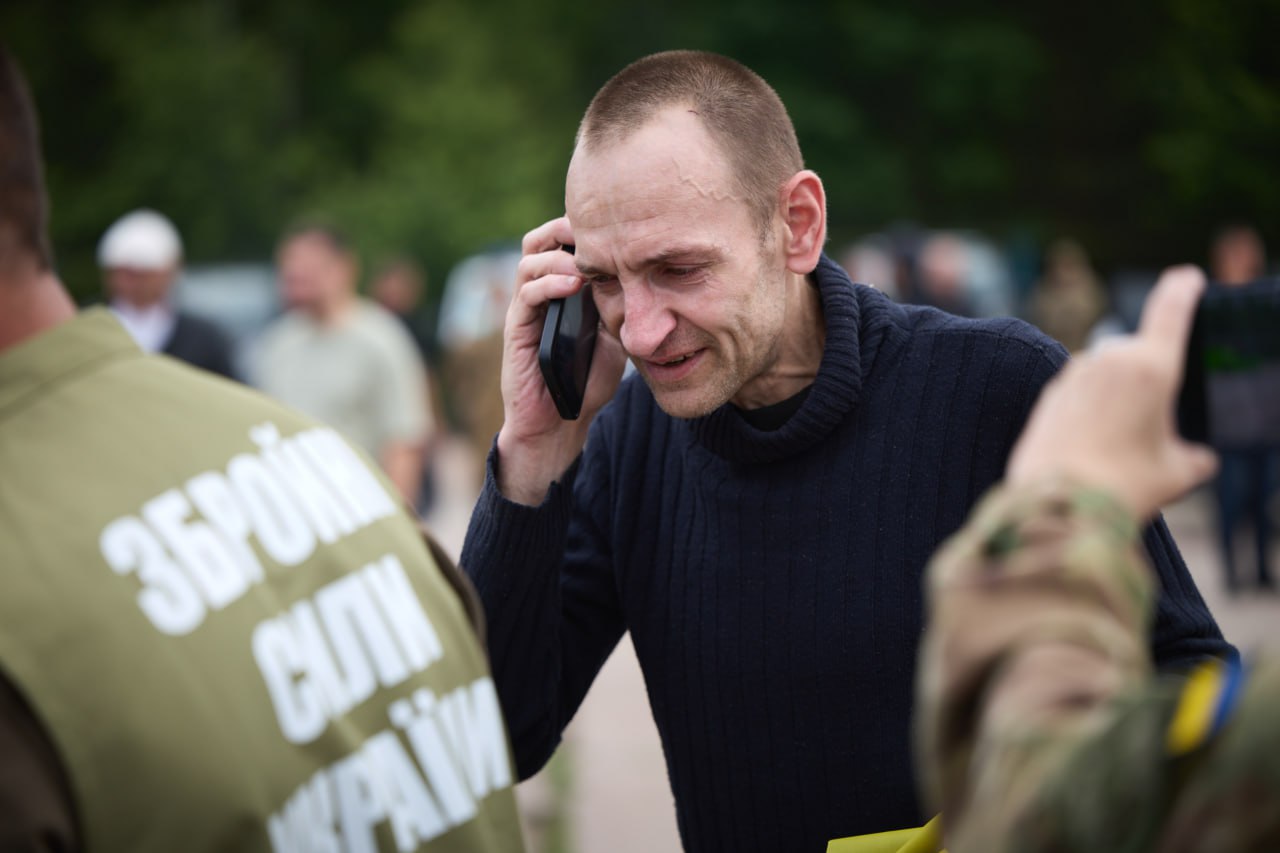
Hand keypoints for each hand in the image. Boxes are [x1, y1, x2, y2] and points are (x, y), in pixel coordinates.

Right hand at [494, 216, 627, 504]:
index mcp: (562, 289)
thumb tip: (653, 281)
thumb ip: (622, 308)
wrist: (560, 424)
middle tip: (596, 229)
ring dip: (559, 253)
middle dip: (566, 227)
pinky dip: (548, 282)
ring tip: (587, 261)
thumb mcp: (616, 337)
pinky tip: (573, 283)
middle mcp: (540, 293)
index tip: (618, 223)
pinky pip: (526, 294)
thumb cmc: (586, 381)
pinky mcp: (517, 330)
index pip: (565, 241)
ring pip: (529, 259)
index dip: (586, 227)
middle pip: (541, 239)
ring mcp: (526, 310)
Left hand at [1006, 265, 1218, 519]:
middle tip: (1151, 432)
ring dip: (1116, 401)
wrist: (1056, 508)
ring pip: (1106, 377)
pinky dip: (1089, 414)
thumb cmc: (1125, 487)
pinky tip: (1090, 450)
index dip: (1183, 290)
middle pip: (1139, 356)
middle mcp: (1109, 360)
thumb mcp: (1179, 474)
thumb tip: (1198, 457)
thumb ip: (1195, 456)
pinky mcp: (1048, 395)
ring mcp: (1073, 375)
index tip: (1188, 277)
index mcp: (1152, 366)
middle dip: (1149, 383)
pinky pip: (1080, 396)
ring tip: (1118, 452)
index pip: (1171, 310)